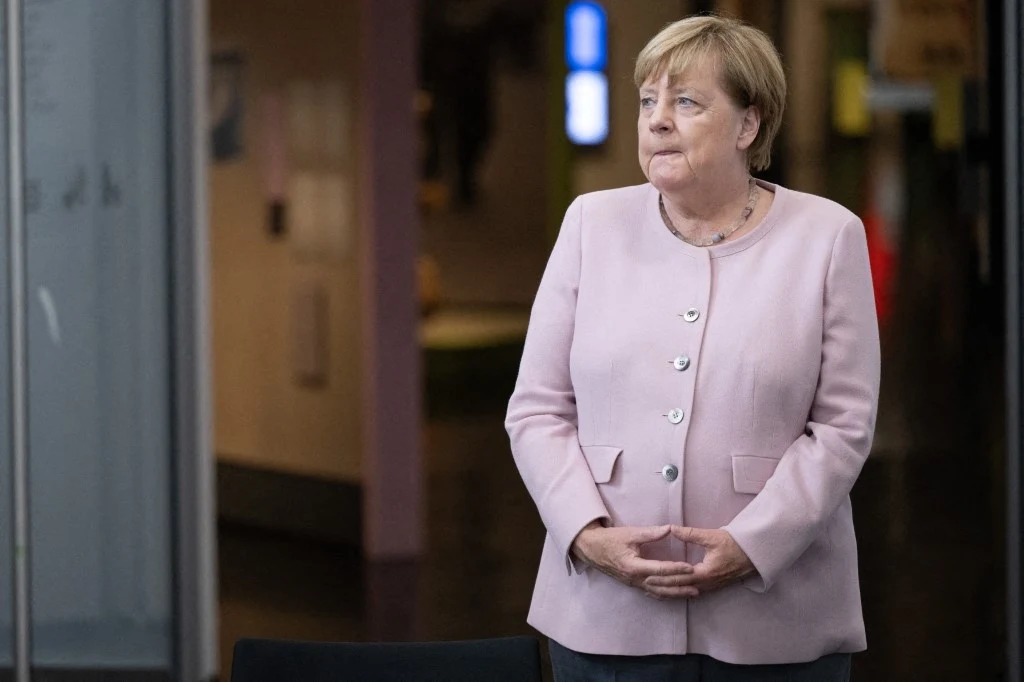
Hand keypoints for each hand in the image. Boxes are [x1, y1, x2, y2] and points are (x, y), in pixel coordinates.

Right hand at [571, 522, 693, 594]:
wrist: (591, 549)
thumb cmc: (610, 540)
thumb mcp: (629, 533)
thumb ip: (650, 533)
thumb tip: (669, 529)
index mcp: (634, 566)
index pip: (660, 569)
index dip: (676, 568)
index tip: (691, 567)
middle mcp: (635, 579)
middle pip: (662, 584)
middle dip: (681, 584)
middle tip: (699, 583)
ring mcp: (634, 584)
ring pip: (659, 592)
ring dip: (677, 593)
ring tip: (693, 593)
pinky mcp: (633, 585)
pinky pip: (652, 593)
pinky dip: (665, 594)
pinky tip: (675, 595)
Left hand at [643, 526, 755, 598]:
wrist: (754, 554)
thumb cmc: (734, 544)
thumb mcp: (711, 536)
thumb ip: (690, 534)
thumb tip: (671, 528)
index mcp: (705, 573)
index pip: (679, 577)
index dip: (662, 577)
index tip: (647, 576)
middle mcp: (707, 584)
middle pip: (680, 587)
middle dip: (662, 586)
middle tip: (644, 584)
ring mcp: (711, 587)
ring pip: (686, 591)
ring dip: (671, 591)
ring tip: (654, 589)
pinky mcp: (714, 586)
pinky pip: (693, 591)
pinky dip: (681, 591)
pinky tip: (673, 590)